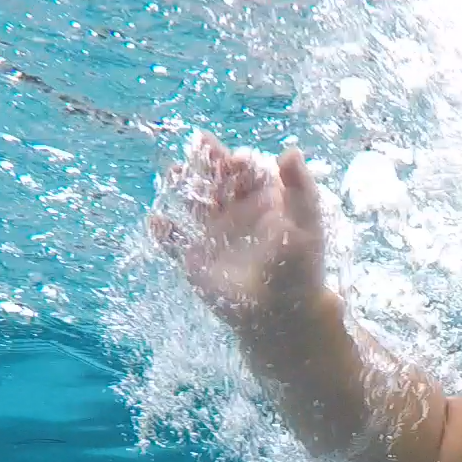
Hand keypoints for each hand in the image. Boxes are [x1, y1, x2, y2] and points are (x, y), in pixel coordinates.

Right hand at [149, 132, 332, 338]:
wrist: (281, 315)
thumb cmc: (299, 270)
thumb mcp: (306, 225)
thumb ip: (300, 189)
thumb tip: (289, 151)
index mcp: (264, 202)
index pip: (246, 172)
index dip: (237, 160)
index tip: (233, 159)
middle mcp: (237, 214)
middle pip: (216, 180)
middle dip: (206, 162)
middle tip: (198, 145)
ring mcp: (215, 235)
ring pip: (194, 203)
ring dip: (182, 186)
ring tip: (173, 172)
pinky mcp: (197, 260)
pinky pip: (174, 243)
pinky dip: (164, 234)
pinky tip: (156, 221)